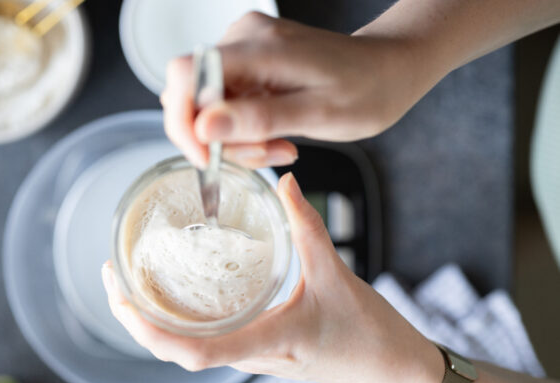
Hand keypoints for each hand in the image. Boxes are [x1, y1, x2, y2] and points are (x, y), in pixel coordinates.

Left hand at [102, 173, 443, 382]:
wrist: (390, 365)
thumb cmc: (368, 333)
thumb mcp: (336, 274)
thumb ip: (308, 226)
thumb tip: (285, 183)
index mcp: (267, 342)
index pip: (194, 353)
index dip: (151, 332)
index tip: (123, 299)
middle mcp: (251, 355)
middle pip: (176, 351)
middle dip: (136, 320)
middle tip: (113, 278)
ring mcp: (252, 355)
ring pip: (187, 347)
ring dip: (153, 320)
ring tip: (132, 282)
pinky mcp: (258, 348)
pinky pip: (207, 338)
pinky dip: (181, 318)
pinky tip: (177, 291)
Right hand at [161, 12, 421, 168]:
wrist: (387, 70)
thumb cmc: (366, 90)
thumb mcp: (319, 114)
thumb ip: (259, 119)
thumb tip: (203, 127)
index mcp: (260, 45)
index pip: (184, 75)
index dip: (182, 121)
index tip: (207, 156)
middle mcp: (244, 40)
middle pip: (194, 97)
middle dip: (220, 140)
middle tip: (267, 153)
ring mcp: (245, 50)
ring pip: (209, 108)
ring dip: (238, 140)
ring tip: (280, 146)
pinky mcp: (250, 64)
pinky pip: (227, 105)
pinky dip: (245, 131)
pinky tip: (276, 136)